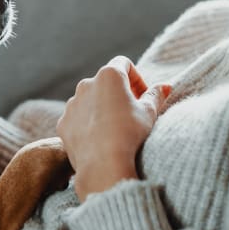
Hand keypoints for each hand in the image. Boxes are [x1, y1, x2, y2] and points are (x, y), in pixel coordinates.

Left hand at [56, 56, 170, 201]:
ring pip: (89, 99)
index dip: (136, 78)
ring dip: (102, 108)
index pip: (124, 64)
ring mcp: (72, 103)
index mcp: (109, 75)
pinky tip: (100, 140)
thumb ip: (156, 95)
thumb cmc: (129, 134)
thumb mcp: (149, 113)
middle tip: (132, 113)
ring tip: (115, 129)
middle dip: (119, 93)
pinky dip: (88, 123)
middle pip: (105, 81)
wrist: (103, 165)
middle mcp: (86, 84)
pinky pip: (77, 118)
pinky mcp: (63, 122)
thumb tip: (165, 86)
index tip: (143, 96)